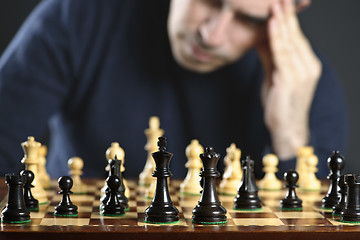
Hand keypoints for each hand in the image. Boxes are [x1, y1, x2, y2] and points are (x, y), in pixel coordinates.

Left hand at [256, 0, 321, 158]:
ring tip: (275, 5)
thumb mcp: (274, 76)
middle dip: (286, 16)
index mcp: (307, 65)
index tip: (280, 4)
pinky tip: (272, 25)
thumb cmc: (280, 104)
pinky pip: (282, 54)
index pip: (297, 38)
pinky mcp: (291, 79)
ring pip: (290, 42)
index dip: (288, 21)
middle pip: (295, 36)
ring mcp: (302, 73)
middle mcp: (308, 66)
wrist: (286, 129)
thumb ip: (270, 57)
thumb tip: (260, 38)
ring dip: (281, 22)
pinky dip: (277, 38)